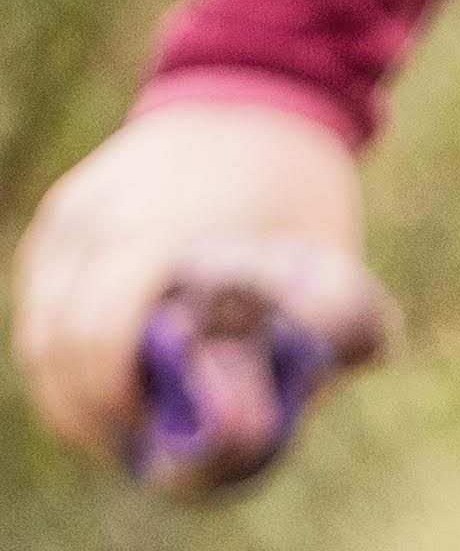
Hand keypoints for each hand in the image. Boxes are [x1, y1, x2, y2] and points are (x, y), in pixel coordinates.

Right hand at [16, 98, 381, 468]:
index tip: (152, 441)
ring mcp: (69, 218)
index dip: (117, 403)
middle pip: (55, 345)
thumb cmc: (301, 195)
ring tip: (116, 427)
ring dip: (66, 388)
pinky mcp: (60, 218)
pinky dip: (61, 348)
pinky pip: (39, 299)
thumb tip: (263, 430)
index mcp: (158, 235)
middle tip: (133, 452)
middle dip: (88, 412)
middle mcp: (96, 224)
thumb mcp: (332, 271)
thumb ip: (307, 349)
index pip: (101, 336)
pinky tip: (103, 377)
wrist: (256, 97)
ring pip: (35, 328)